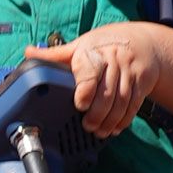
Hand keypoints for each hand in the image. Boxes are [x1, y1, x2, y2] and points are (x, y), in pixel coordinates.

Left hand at [22, 22, 165, 136]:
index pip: (90, 72)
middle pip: (107, 92)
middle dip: (97, 113)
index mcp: (93, 52)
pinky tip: (115, 128)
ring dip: (110, 120)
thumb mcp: (80, 45)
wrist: (143, 41)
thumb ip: (55, 54)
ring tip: (99, 131)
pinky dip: (124, 119)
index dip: (85, 90)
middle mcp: (114, 62)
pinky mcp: (143, 83)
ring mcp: (130, 73)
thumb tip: (29, 52)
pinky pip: (134, 104)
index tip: (79, 105)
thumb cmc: (105, 45)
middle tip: (87, 126)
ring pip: (121, 101)